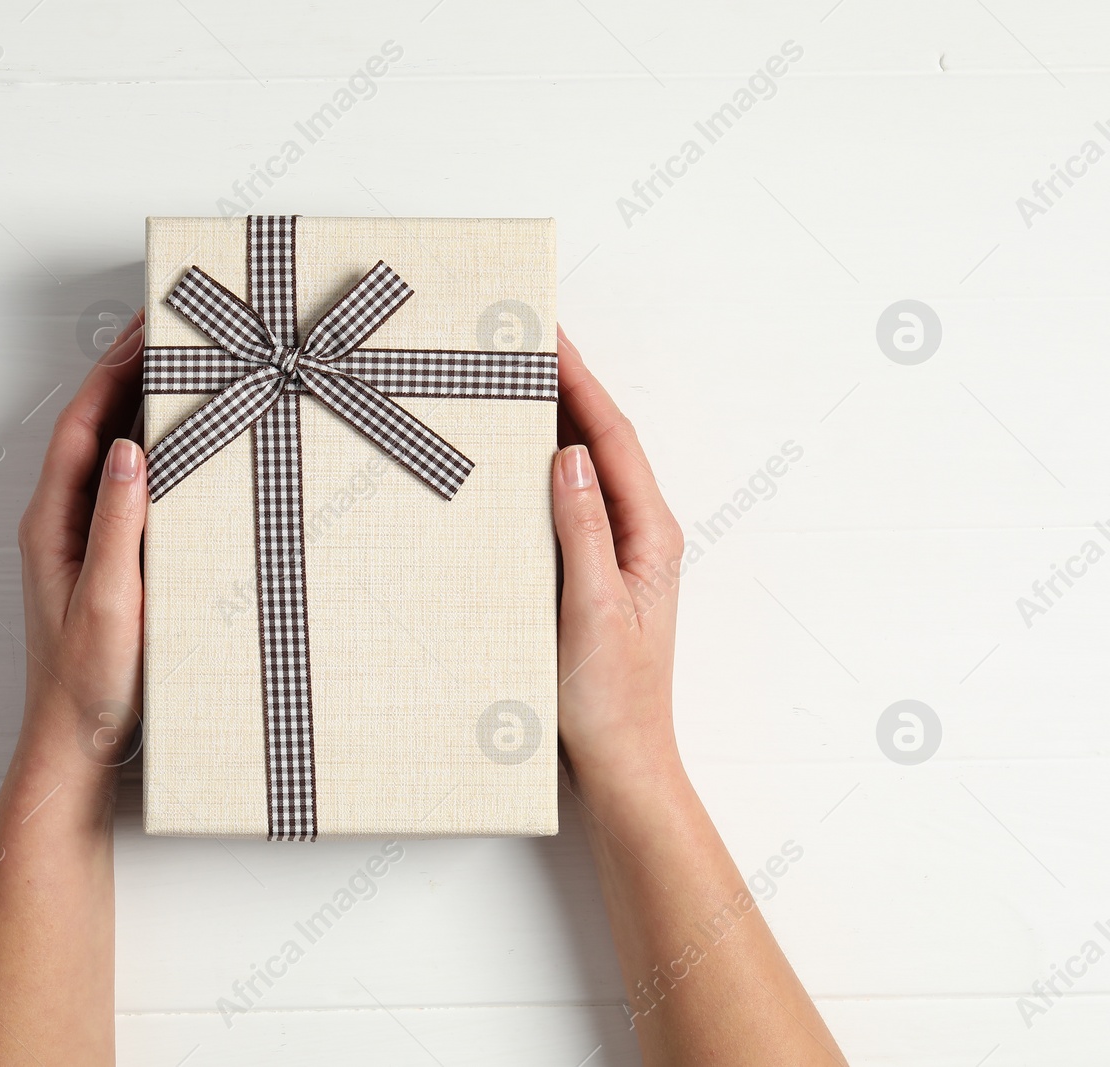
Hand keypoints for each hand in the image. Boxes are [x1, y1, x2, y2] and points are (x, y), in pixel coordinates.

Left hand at [14, 310, 147, 801]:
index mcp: (52, 524)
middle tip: (169, 332)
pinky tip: (186, 453)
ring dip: (142, 410)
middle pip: (94, 429)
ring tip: (183, 372)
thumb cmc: (85, 685)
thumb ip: (117, 526)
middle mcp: (61, 524)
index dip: (110, 373)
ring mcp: (82, 544)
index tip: (145, 329)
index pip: (82, 426)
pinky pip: (129, 493)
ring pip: (111, 457)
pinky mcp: (106, 565)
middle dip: (126, 374)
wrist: (75, 747)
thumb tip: (131, 447)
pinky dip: (155, 459)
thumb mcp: (107, 602)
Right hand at [550, 324, 685, 794]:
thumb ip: (584, 530)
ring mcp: (617, 555)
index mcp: (651, 536)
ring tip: (518, 381)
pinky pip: (568, 506)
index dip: (581, 382)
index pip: (611, 440)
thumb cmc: (611, 700)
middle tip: (526, 342)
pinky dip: (542, 471)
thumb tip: (567, 455)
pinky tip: (517, 462)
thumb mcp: (594, 609)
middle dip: (569, 387)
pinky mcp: (591, 575)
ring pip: (585, 470)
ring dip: (556, 423)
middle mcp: (640, 537)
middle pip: (602, 443)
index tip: (549, 337)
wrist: (620, 765)